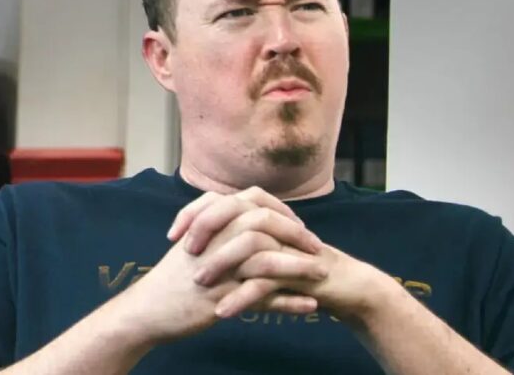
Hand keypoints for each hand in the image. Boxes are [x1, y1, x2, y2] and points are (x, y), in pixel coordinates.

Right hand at [114, 189, 326, 345]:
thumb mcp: (194, 238)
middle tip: (317, 248)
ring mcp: (219, 267)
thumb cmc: (173, 275)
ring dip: (300, 268)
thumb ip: (219, 221)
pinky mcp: (222, 297)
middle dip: (297, 235)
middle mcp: (216, 238)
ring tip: (322, 275)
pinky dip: (290, 302)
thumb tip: (248, 212)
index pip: (255, 201)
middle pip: (266, 224)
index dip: (281, 211)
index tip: (298, 225)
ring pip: (269, 261)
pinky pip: (265, 298)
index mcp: (211, 220)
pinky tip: (309, 305)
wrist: (148, 308)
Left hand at [172, 187, 394, 323]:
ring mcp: (286, 244)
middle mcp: (273, 222)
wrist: (341, 284)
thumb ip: (235, 240)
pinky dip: (242, 297)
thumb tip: (196, 238)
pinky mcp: (298, 270)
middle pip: (233, 210)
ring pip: (249, 243)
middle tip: (184, 253)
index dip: (194, 213)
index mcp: (260, 214)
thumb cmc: (296, 267)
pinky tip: (223, 313)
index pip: (221, 200)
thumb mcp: (261, 252)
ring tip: (200, 286)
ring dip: (221, 264)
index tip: (173, 235)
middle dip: (205, 230)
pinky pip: (266, 281)